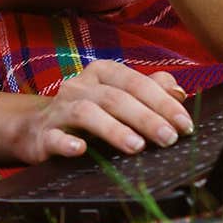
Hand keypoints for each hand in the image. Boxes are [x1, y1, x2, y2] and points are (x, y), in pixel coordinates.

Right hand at [10, 62, 192, 163]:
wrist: (39, 128)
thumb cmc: (90, 111)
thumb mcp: (120, 97)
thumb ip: (150, 91)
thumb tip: (179, 92)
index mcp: (103, 73)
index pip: (136, 82)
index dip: (163, 102)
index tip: (184, 124)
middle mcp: (81, 86)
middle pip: (116, 97)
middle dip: (145, 117)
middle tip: (168, 138)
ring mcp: (60, 109)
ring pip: (87, 112)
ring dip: (113, 129)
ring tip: (137, 146)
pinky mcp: (44, 134)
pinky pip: (54, 136)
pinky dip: (67, 143)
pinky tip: (81, 150)